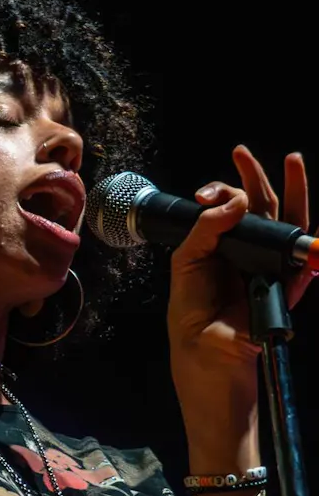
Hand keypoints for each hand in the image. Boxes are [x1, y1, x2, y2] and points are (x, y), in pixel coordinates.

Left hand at [168, 146, 311, 400]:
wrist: (204, 343)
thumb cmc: (193, 305)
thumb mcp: (189, 259)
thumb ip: (208, 227)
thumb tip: (238, 199)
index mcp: (225, 243)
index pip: (230, 207)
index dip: (221, 191)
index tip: (204, 192)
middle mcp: (249, 249)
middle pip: (261, 206)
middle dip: (255, 177)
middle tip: (242, 153)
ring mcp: (272, 262)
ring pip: (289, 220)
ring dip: (294, 190)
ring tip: (293, 159)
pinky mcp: (290, 280)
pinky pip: (307, 254)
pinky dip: (312, 236)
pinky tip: (307, 207)